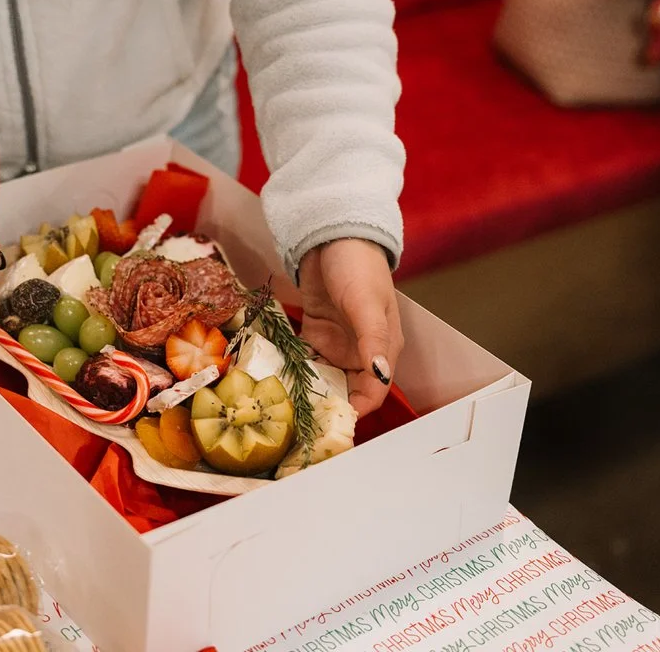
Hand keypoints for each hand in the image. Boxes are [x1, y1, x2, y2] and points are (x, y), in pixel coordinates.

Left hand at [298, 238, 402, 416]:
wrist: (332, 235)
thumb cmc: (358, 266)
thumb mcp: (367, 304)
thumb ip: (373, 339)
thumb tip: (380, 375)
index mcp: (382, 348)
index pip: (373, 393)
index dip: (355, 410)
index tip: (330, 423)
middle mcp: (360, 351)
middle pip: (347, 391)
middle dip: (327, 405)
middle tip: (299, 419)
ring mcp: (336, 343)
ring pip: (324, 379)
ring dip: (308, 390)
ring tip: (283, 404)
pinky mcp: (315, 332)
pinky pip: (305, 359)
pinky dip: (294, 368)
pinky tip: (276, 378)